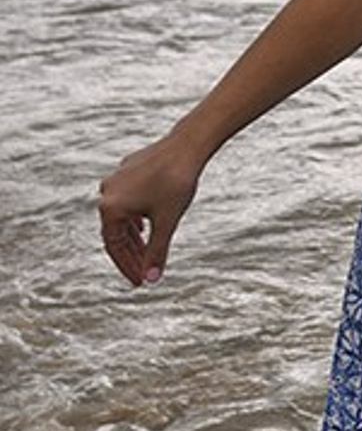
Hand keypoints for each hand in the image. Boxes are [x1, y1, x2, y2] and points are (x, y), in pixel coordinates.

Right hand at [98, 136, 202, 285]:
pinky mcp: (127, 172)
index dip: (128, 266)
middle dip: (132, 255)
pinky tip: (145, 227)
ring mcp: (116, 181)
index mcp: (111, 207)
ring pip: (122, 217)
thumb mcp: (167, 222)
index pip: (114, 246)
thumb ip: (157, 252)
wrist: (186, 147)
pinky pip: (127, 202)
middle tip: (145, 274)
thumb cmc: (176, 184)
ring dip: (134, 238)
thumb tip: (151, 279)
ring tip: (147, 254)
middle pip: (116, 232)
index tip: (140, 283)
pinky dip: (136, 219)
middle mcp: (107, 193)